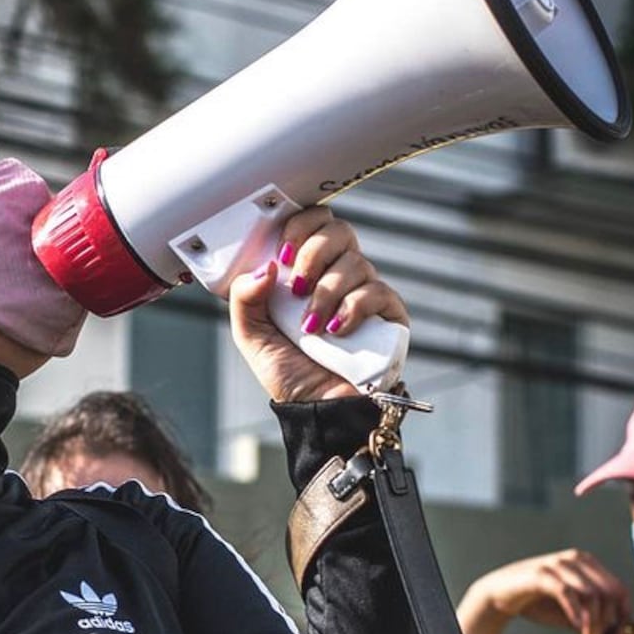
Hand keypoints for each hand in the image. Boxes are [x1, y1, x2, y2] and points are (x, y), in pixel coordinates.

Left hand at [227, 206, 408, 402]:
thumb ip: (245, 298)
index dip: (301, 227)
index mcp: (308, 272)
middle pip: (339, 232)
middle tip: (297, 288)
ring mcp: (365, 293)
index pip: (314, 223)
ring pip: (355, 263)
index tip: (284, 255)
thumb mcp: (252, 336)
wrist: (318, 410)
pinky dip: (353, 308)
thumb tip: (265, 265)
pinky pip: (377, 292)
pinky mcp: (388, 314)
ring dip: (327, 293)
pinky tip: (337, 330)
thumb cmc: (289, 373)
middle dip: (314, 254)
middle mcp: (338, 275)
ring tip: (312, 327)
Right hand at [462, 549, 631, 633]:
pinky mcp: (541, 574)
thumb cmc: (538, 602)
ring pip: (592, 594)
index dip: (623, 615)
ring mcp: (559, 564)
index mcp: (588, 563)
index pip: (619, 589)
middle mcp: (576, 559)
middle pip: (610, 592)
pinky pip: (567, 593)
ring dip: (594, 622)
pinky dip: (576, 613)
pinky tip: (576, 628)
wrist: (500, 594)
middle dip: (609, 621)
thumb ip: (593, 619)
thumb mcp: (571, 612)